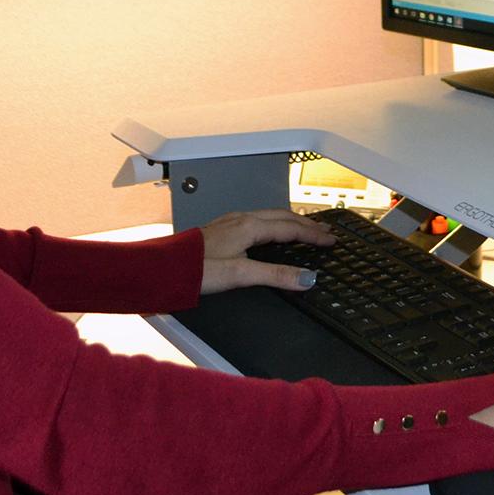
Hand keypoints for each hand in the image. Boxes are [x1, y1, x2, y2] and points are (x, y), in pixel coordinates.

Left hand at [197, 208, 335, 295]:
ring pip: (269, 216)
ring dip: (290, 222)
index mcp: (249, 226)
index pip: (291, 228)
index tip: (331, 240)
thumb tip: (306, 278)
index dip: (313, 235)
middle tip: (325, 231)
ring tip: (304, 228)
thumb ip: (275, 276)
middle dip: (306, 224)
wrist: (162, 267)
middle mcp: (241, 220)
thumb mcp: (240, 274)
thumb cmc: (194, 269)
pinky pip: (256, 219)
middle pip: (282, 217)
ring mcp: (230, 222)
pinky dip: (273, 224)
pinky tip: (269, 231)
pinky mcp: (221, 229)